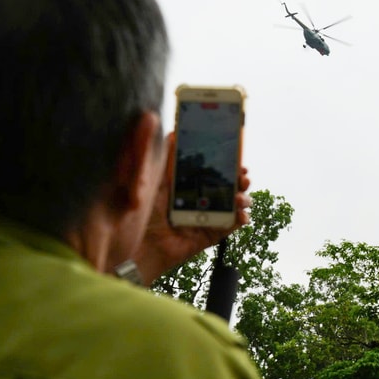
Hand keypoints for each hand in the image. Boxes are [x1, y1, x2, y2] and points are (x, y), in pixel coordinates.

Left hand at [132, 132, 251, 284]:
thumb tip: (171, 133)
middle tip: (243, 176)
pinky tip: (242, 216)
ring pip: (232, 206)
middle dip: (240, 180)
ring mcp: (205, 218)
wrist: (135, 245)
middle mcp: (198, 200)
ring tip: (240, 197)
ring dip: (242, 199)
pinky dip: (239, 221)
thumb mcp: (150, 180)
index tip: (237, 158)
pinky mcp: (207, 235)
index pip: (211, 171)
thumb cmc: (138, 212)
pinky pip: (228, 227)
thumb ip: (161, 159)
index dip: (227, 164)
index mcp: (186, 185)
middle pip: (227, 187)